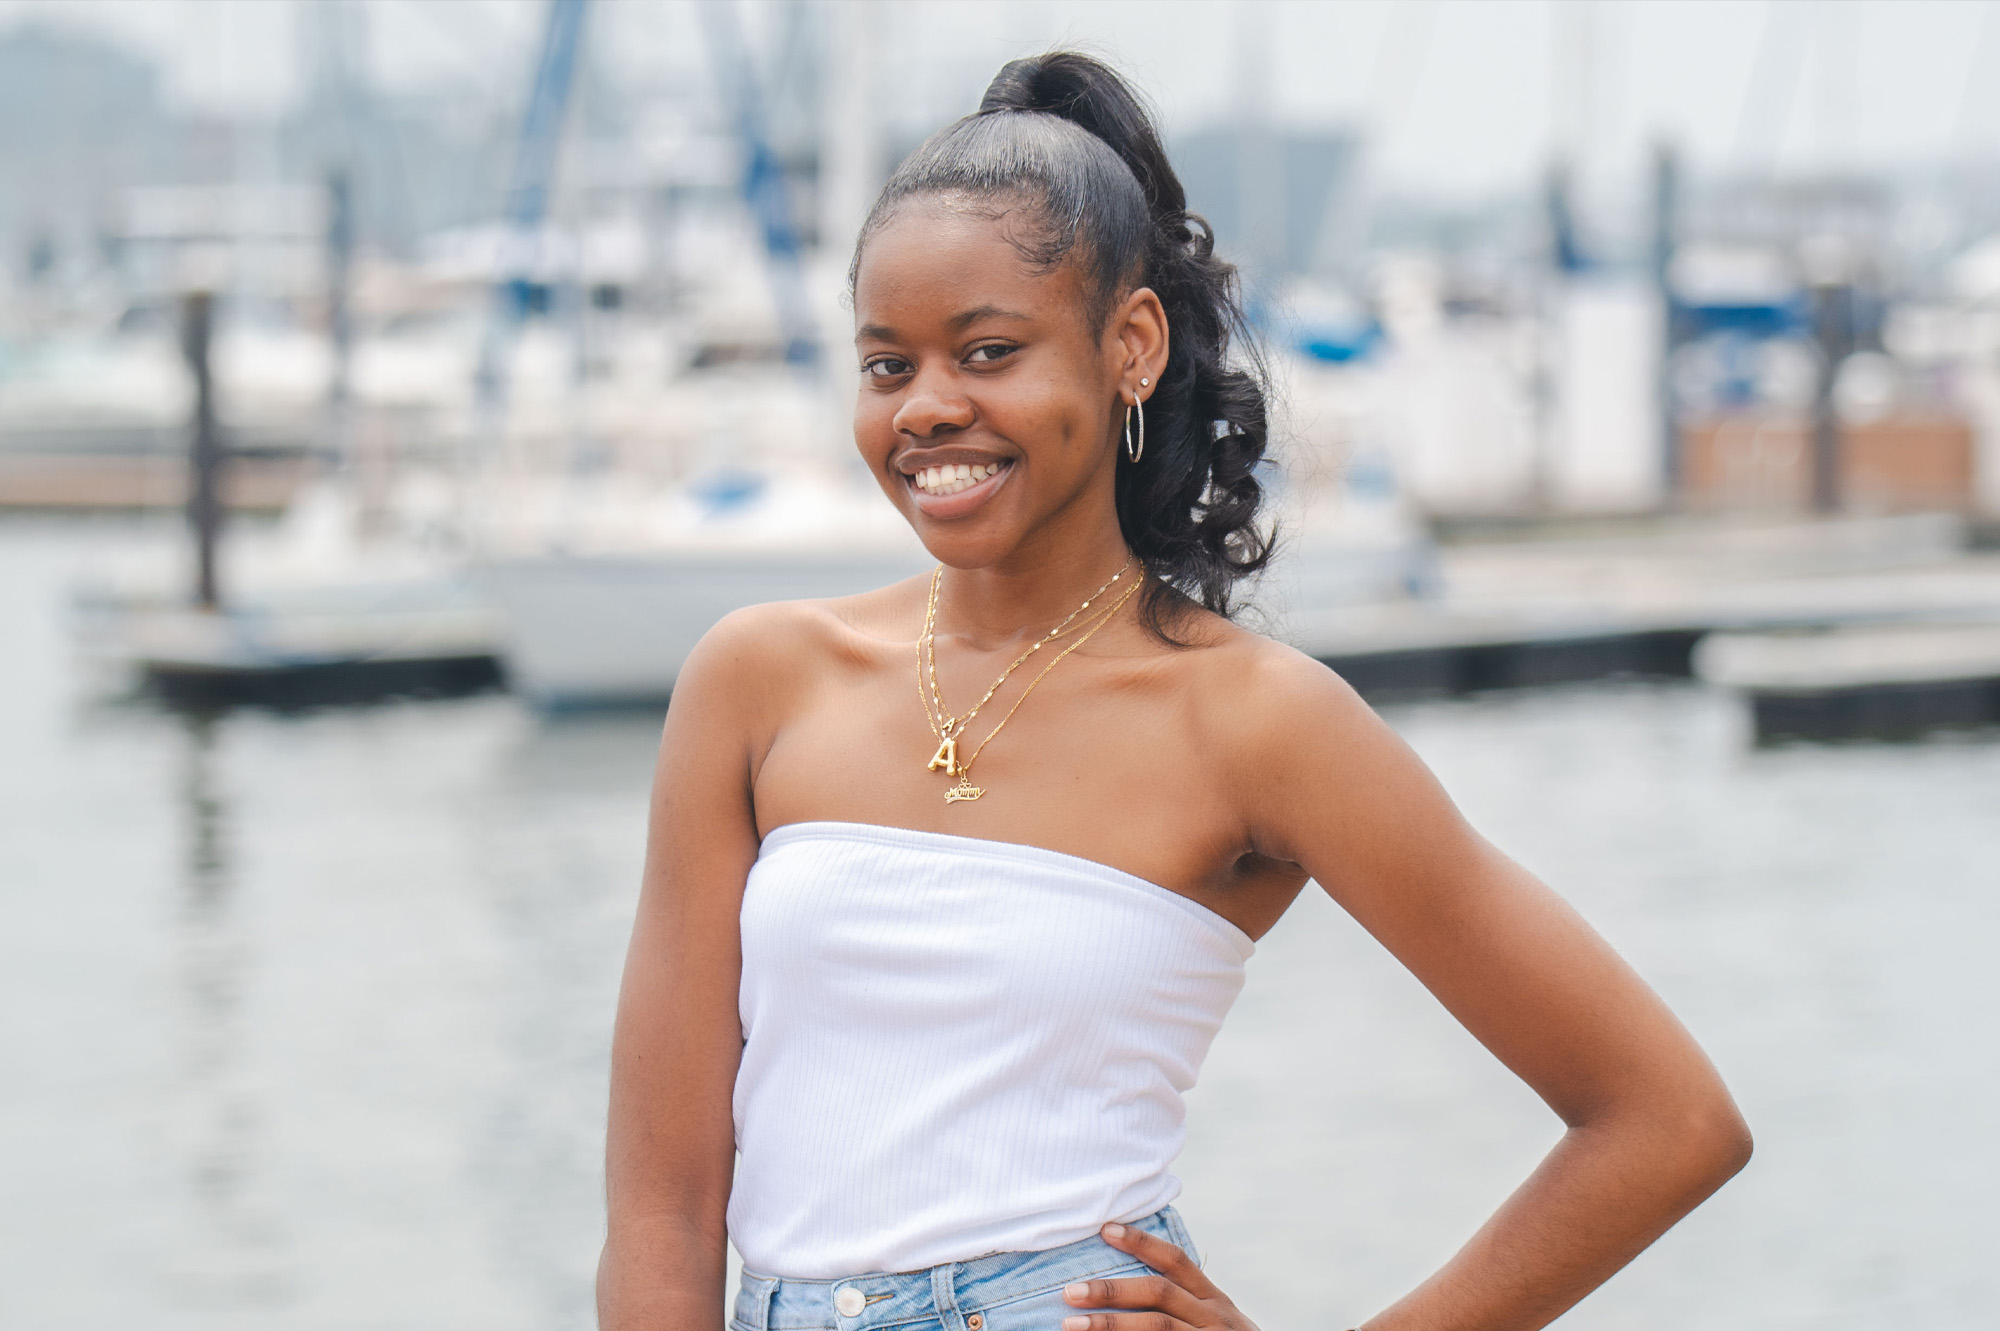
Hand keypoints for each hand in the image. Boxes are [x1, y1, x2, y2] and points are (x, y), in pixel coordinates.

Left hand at [1060, 1222, 1258, 1330]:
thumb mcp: (1214, 1321)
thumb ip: (1183, 1304)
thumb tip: (1124, 1288)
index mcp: (1213, 1301)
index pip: (1175, 1261)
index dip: (1141, 1242)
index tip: (1106, 1229)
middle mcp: (1214, 1317)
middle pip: (1158, 1293)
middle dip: (1111, 1289)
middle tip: (1070, 1290)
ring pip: (1156, 1326)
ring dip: (1109, 1323)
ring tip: (1070, 1323)